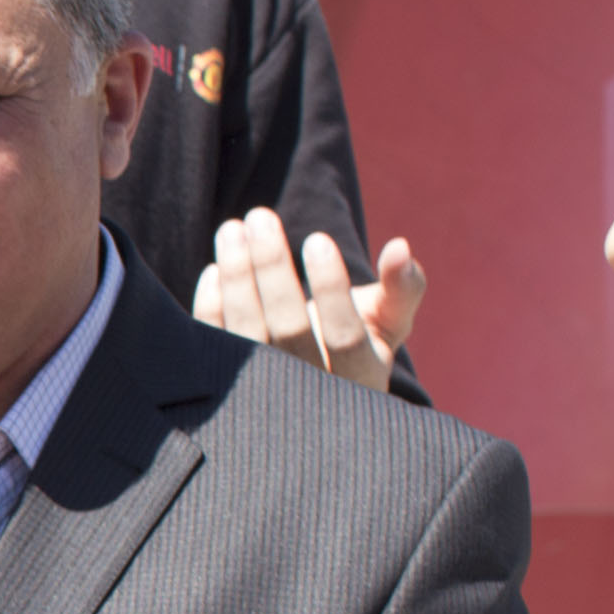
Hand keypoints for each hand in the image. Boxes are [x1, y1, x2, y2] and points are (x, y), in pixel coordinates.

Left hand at [191, 208, 422, 392]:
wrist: (306, 396)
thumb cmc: (355, 346)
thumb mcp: (387, 323)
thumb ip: (403, 288)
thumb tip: (400, 247)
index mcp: (359, 381)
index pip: (345, 338)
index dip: (332, 289)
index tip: (317, 238)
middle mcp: (309, 395)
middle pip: (289, 331)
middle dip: (272, 269)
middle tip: (260, 216)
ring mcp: (262, 396)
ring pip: (246, 336)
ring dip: (236, 278)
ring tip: (233, 230)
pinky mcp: (223, 390)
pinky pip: (212, 347)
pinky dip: (211, 305)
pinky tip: (216, 269)